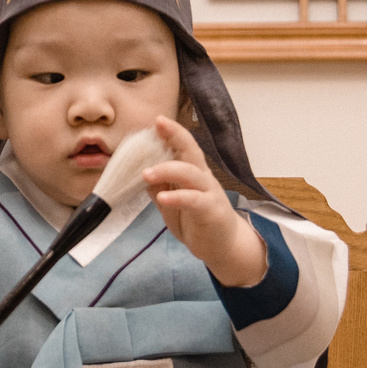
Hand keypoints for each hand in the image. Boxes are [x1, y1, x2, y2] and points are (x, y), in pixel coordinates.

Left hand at [142, 115, 267, 287]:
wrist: (222, 247)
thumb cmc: (196, 222)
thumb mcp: (172, 207)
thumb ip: (160, 191)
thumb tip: (143, 176)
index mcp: (193, 172)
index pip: (183, 147)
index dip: (171, 132)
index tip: (156, 120)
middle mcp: (203, 177)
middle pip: (191, 151)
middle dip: (175, 135)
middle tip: (157, 126)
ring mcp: (209, 193)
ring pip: (191, 173)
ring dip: (167, 170)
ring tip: (146, 173)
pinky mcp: (211, 210)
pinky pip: (193, 200)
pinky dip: (177, 197)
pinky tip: (162, 197)